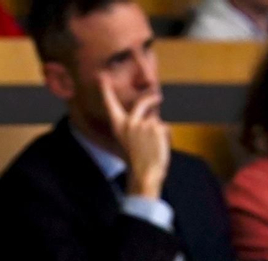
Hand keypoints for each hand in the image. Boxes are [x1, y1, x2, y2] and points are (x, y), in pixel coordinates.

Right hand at [102, 74, 169, 199]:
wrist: (144, 175)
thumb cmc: (136, 162)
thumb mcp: (129, 142)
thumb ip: (136, 127)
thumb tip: (151, 114)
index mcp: (119, 126)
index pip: (110, 104)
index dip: (105, 90)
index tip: (101, 77)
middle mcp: (130, 122)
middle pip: (142, 102)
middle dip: (151, 98)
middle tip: (158, 97)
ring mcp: (144, 124)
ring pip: (156, 121)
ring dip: (159, 130)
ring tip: (154, 146)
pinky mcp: (157, 128)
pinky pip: (165, 128)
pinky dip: (166, 137)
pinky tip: (160, 148)